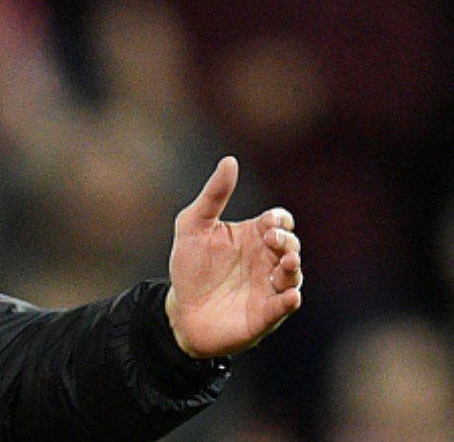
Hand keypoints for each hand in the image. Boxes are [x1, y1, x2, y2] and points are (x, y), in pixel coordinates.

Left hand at [165, 157, 302, 357]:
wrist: (180, 311)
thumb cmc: (189, 266)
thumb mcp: (193, 225)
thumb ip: (213, 195)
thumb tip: (230, 160)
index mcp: (254, 236)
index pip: (279, 221)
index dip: (279, 220)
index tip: (268, 223)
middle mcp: (267, 260)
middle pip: (291, 244)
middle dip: (287, 240)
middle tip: (271, 239)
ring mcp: (269, 287)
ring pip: (294, 274)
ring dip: (293, 267)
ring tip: (287, 262)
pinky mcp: (266, 313)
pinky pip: (285, 305)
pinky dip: (290, 300)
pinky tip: (290, 296)